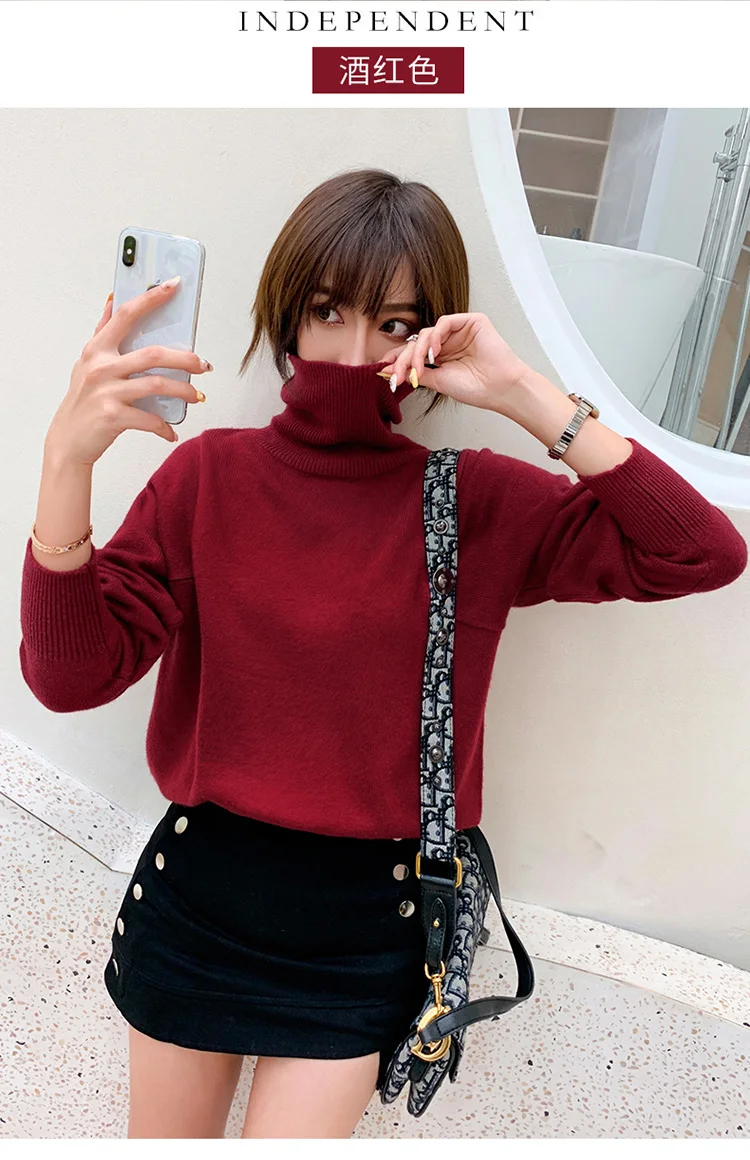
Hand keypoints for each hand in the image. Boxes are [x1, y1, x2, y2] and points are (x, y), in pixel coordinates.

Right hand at [44, 280, 210, 466]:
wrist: (67, 441)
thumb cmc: (82, 400)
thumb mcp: (86, 363)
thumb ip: (102, 332)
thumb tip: (113, 300)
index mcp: (97, 349)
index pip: (127, 315)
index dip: (152, 298)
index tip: (174, 285)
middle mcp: (101, 367)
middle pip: (154, 354)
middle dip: (185, 359)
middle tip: (203, 365)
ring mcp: (107, 392)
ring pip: (157, 385)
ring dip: (183, 391)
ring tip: (196, 396)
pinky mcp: (113, 417)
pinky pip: (151, 419)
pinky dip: (165, 427)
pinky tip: (171, 431)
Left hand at [378, 312, 527, 412]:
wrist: (500, 389)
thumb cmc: (476, 388)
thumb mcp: (439, 381)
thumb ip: (417, 373)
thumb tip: (390, 371)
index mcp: (443, 356)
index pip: (415, 352)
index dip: (398, 359)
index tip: (383, 369)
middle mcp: (449, 342)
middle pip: (417, 342)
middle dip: (405, 359)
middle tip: (398, 374)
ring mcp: (460, 330)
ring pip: (428, 332)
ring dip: (418, 351)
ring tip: (420, 368)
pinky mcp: (472, 321)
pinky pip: (444, 322)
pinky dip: (435, 336)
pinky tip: (435, 352)